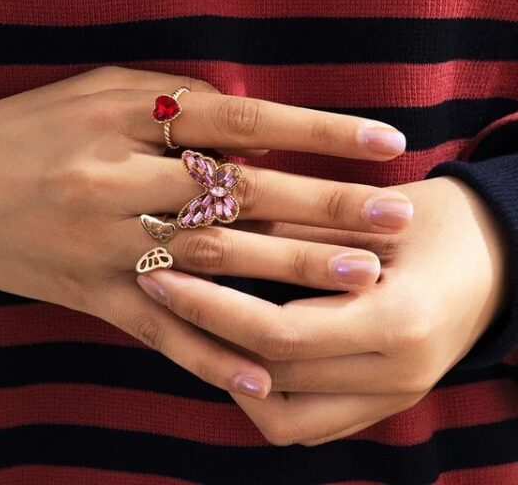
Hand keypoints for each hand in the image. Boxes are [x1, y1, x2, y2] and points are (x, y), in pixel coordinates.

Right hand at [0, 66, 410, 399]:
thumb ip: (175, 101)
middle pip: (240, 194)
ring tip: (360, 277)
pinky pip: (158, 331)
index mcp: (124, 122)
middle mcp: (120, 184)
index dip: (316, 129)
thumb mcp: (100, 91)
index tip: (384, 139)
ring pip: (213, 263)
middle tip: (395, 217)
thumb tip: (252, 124)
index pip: (241, 121)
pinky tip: (265, 378)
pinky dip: (212, 354)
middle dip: (325, 205)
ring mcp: (105, 247)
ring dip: (290, 272)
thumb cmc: (31, 127)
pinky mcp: (91, 297)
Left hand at [136, 176, 510, 443]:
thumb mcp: (367, 216)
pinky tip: (238, 353)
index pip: (278, 333)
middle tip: (157, 286)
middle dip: (203, 332)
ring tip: (190, 323)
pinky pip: (309, 424)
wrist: (494, 258)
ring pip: (284, 418)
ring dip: (228, 373)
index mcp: (398, 320)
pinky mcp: (385, 406)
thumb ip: (293, 238)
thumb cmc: (430, 222)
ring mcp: (393, 400)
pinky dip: (263, 396)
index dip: (210, 305)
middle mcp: (397, 376)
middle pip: (272, 375)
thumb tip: (208, 235)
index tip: (162, 272)